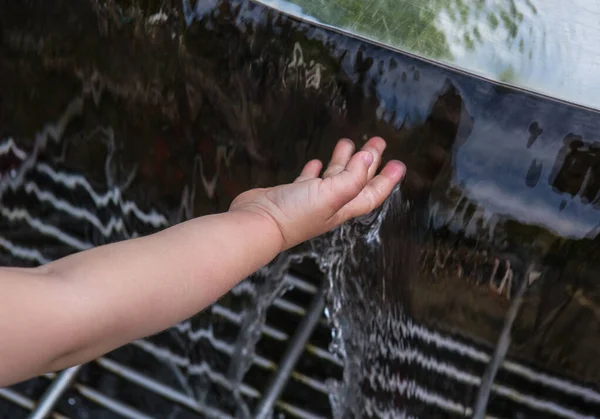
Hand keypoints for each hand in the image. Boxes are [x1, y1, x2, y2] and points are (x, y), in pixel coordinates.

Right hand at [229, 137, 405, 249]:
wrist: (257, 224)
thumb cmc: (294, 214)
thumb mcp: (330, 195)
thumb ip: (352, 178)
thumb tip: (368, 159)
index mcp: (343, 207)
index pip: (372, 192)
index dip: (387, 180)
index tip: (399, 164)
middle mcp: (330, 204)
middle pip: (356, 180)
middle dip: (368, 162)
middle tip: (377, 142)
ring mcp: (311, 199)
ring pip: (333, 176)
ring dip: (343, 160)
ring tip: (349, 143)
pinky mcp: (292, 193)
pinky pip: (309, 179)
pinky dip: (316, 170)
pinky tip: (318, 162)